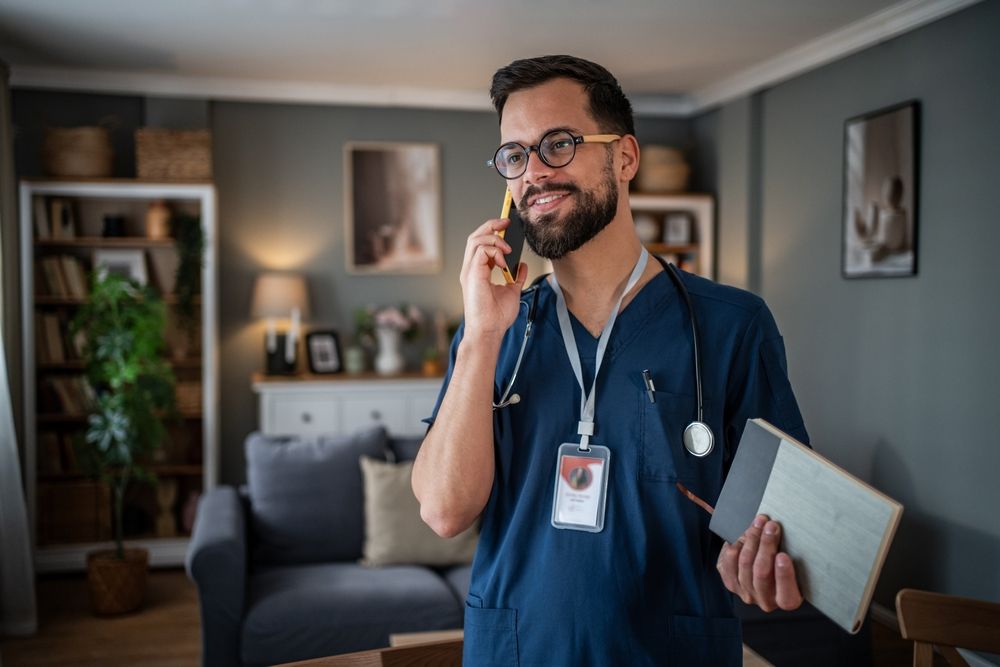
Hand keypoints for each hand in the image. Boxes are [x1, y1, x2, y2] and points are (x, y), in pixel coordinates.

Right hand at [460, 218, 526, 340]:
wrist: (489, 331)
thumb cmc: (496, 317)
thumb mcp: (512, 291)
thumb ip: (516, 277)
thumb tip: (522, 265)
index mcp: (477, 271)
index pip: (480, 243)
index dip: (492, 231)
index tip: (507, 226)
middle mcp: (470, 268)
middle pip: (475, 236)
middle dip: (491, 225)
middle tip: (507, 222)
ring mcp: (469, 271)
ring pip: (475, 239)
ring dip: (494, 238)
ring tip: (508, 247)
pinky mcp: (472, 274)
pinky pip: (481, 250)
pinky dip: (495, 251)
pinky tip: (504, 261)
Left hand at [717, 514, 802, 611]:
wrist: (767, 569)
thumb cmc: (786, 563)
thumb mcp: (798, 565)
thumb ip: (792, 554)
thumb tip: (782, 531)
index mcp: (788, 600)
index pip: (786, 594)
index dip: (784, 575)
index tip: (783, 555)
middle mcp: (766, 600)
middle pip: (761, 572)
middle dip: (766, 545)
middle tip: (771, 526)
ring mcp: (746, 593)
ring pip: (744, 563)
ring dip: (751, 539)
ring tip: (758, 523)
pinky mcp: (731, 583)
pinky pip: (728, 562)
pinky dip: (736, 545)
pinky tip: (744, 534)